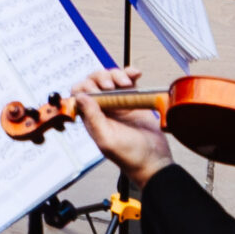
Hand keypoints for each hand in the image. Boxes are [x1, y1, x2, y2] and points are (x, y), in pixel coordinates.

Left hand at [73, 67, 170, 187]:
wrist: (155, 160)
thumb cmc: (130, 156)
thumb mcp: (107, 139)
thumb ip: (93, 118)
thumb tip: (80, 97)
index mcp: (91, 118)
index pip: (79, 94)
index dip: (86, 87)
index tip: (99, 91)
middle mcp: (102, 109)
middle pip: (93, 82)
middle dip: (101, 78)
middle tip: (112, 86)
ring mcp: (118, 103)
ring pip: (110, 78)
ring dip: (116, 74)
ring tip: (126, 83)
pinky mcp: (133, 100)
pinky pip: (128, 80)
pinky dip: (130, 73)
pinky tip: (135, 74)